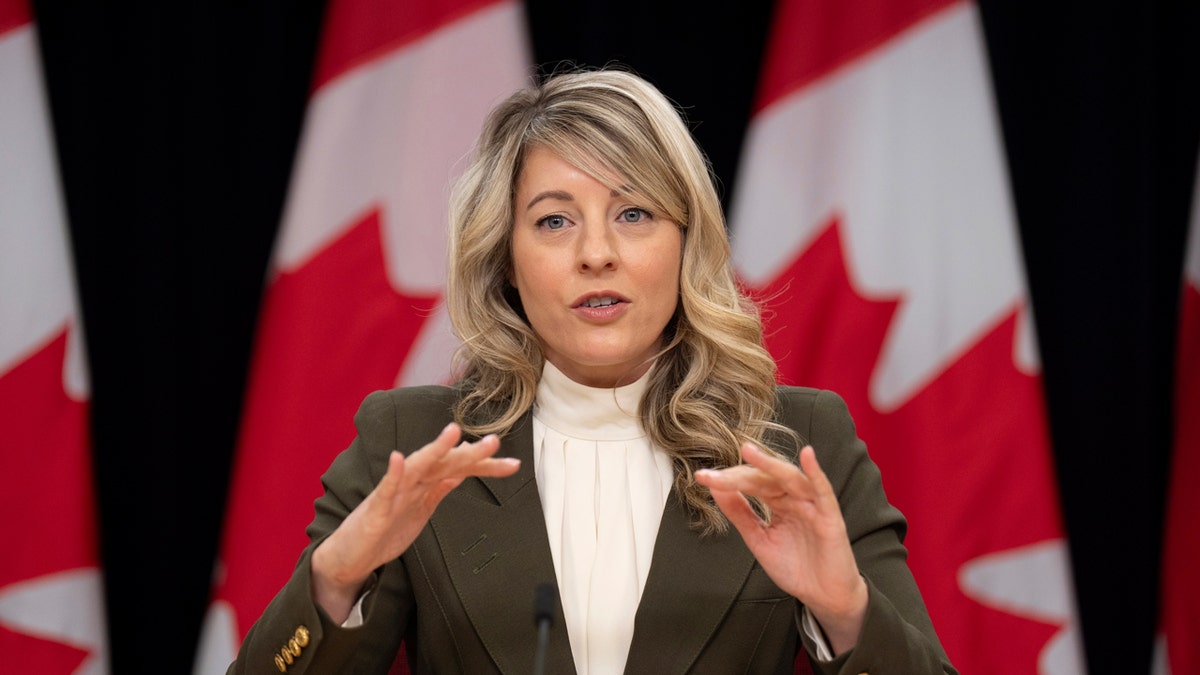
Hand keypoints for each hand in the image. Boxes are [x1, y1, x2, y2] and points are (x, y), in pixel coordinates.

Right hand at [310, 423, 519, 621]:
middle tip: (495, 443)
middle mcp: (411, 482)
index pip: (460, 469)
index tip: (514, 465)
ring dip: (434, 449)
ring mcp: (393, 493)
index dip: (486, 466)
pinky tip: (397, 459)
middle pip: (445, 462)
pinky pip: (385, 489)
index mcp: (425, 484)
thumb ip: (441, 486)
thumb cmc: (385, 530)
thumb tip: (464, 469)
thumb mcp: (422, 508)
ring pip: (417, 467)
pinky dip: (392, 473)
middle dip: (470, 453)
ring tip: (452, 432)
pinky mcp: (375, 509)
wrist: (351, 556)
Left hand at [695, 443, 866, 654]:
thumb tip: (716, 489)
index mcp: (777, 502)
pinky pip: (823, 490)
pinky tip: (807, 456)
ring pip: (789, 478)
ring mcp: (812, 504)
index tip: (702, 478)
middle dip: (738, 475)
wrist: (823, 596)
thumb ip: (740, 514)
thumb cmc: (796, 567)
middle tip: (713, 474)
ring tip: (748, 451)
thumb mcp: (759, 539)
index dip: (727, 481)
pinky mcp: (830, 516)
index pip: (750, 483)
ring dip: (769, 464)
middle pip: (765, 478)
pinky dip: (816, 472)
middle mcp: (794, 498)